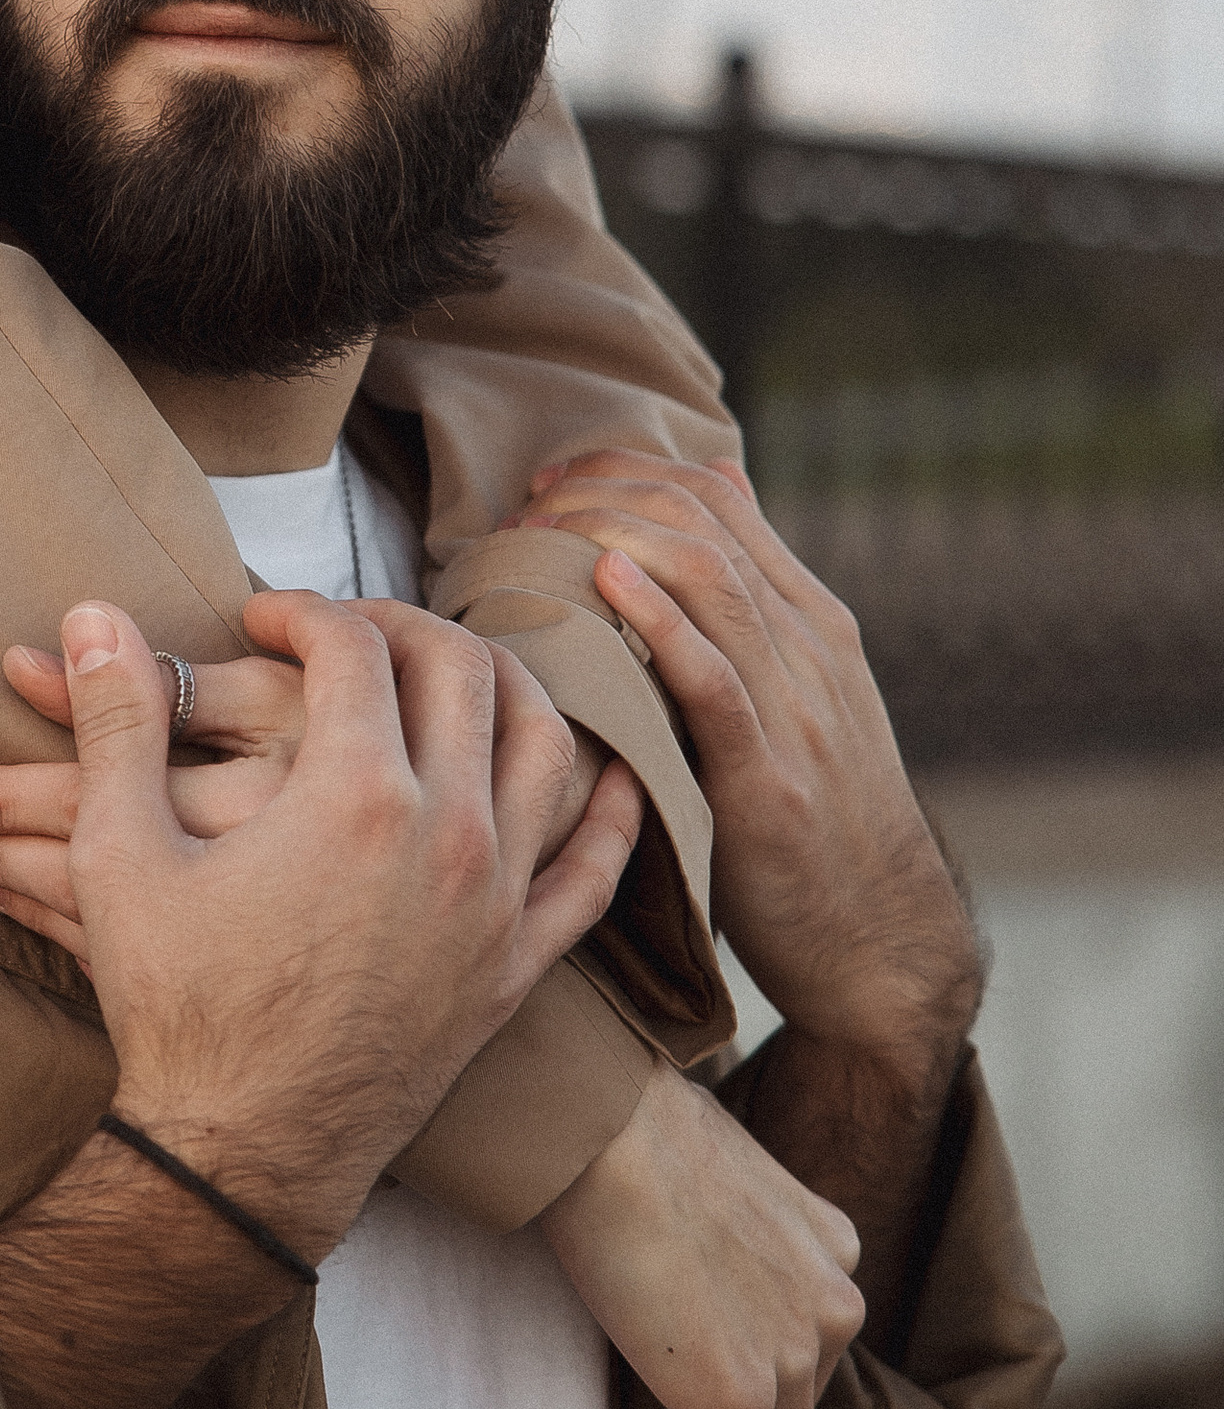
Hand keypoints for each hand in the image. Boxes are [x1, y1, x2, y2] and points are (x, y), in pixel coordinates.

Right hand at [38, 594, 635, 1261]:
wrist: (242, 1152)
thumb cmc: (176, 1007)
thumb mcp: (122, 855)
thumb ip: (117, 722)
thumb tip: (92, 613)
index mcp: (355, 793)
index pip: (354, 646)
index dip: (304, 611)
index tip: (264, 617)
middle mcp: (449, 833)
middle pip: (461, 670)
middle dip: (402, 625)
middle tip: (349, 630)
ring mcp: (495, 902)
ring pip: (544, 746)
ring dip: (505, 684)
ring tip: (451, 673)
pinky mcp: (515, 966)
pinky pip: (591, 871)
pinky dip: (610, 810)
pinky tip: (610, 775)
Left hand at [521, 454, 983, 1075]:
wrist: (883, 938)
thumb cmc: (820, 814)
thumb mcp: (803, 693)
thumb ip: (757, 597)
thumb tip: (719, 480)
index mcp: (812, 620)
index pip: (717, 498)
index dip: (626, 470)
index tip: (550, 479)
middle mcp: (809, 648)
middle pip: (702, 523)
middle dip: (603, 494)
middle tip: (526, 505)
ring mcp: (796, 710)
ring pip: (709, 580)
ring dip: (611, 539)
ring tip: (538, 532)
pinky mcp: (771, 782)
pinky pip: (715, 683)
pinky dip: (660, 623)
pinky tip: (604, 586)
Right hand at [538, 1062, 862, 1408]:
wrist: (606, 1126)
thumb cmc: (631, 1124)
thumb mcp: (713, 1169)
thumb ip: (724, 1224)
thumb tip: (677, 1238)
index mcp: (832, 1248)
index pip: (815, 1343)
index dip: (773, 1380)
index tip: (718, 1392)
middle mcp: (833, 1307)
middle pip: (805, 1405)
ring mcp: (793, 1361)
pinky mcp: (738, 1405)